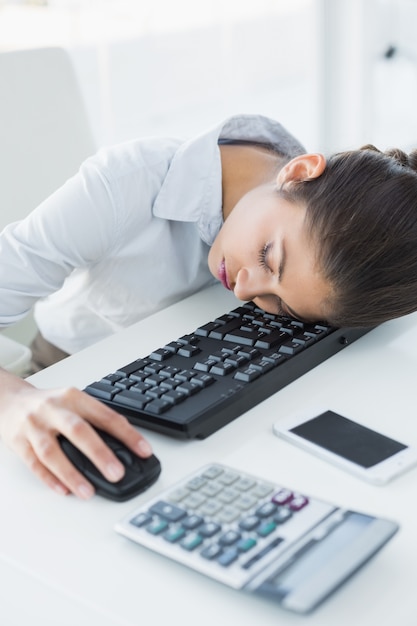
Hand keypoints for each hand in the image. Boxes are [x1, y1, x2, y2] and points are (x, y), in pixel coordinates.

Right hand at [0, 371, 152, 498]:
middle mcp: (54, 409)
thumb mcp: (74, 402)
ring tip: (89, 492)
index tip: (144, 451)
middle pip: (79, 431)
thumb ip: (96, 420)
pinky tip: (64, 490)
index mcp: (74, 397)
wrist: (10, 400)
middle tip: (116, 473)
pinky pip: (34, 464)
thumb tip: (126, 447)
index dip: (127, 434)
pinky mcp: (18, 442)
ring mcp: (34, 426)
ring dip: (72, 474)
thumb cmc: (49, 405)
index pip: (106, 415)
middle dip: (99, 453)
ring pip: (53, 452)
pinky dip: (49, 479)